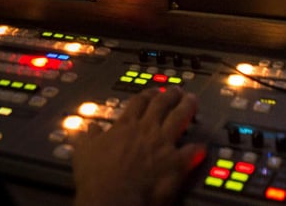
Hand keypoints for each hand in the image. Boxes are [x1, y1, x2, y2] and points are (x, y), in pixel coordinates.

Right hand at [71, 87, 205, 205]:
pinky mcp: (176, 163)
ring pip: (180, 117)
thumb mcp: (84, 151)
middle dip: (170, 94)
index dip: (147, 94)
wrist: (112, 198)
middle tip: (176, 90)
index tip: (152, 92)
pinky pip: (192, 151)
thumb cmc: (97, 177)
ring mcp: (164, 144)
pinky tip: (202, 146)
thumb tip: (90, 129)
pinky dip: (198, 148)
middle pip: (162, 104)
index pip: (139, 101)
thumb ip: (89, 137)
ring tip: (192, 101)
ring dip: (188, 107)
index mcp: (125, 126)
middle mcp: (147, 130)